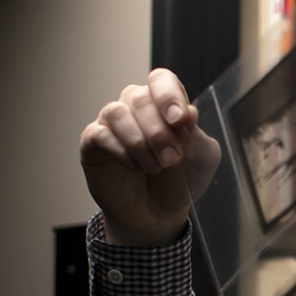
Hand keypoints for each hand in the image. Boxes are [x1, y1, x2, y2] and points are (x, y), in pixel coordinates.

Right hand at [79, 68, 220, 245]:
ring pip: (117, 112)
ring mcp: (112, 123)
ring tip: (155, 168)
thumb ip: (199, 136)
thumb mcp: (203, 160)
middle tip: (171, 159)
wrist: (158, 214)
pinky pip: (100, 134)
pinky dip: (122, 152)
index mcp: (165, 105)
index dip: (168, 94)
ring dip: (140, 143)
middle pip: (140, 97)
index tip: (178, 119)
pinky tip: (135, 168)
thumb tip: (189, 112)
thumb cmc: (180, 182)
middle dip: (159, 131)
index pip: (161, 80)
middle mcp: (136, 108)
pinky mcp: (93, 142)